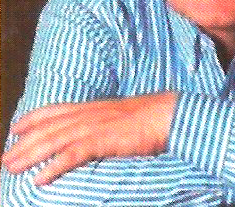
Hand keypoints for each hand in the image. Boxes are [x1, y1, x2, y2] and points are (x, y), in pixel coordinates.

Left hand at [2, 92, 177, 184]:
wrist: (167, 114)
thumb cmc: (149, 115)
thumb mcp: (121, 113)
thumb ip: (104, 120)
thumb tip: (96, 131)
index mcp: (93, 107)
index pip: (56, 109)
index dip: (34, 118)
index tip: (17, 127)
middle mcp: (89, 114)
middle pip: (49, 127)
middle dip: (24, 143)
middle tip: (6, 157)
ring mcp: (95, 126)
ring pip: (54, 140)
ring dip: (30, 154)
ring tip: (12, 167)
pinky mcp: (103, 140)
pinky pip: (72, 155)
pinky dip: (54, 166)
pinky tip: (40, 179)